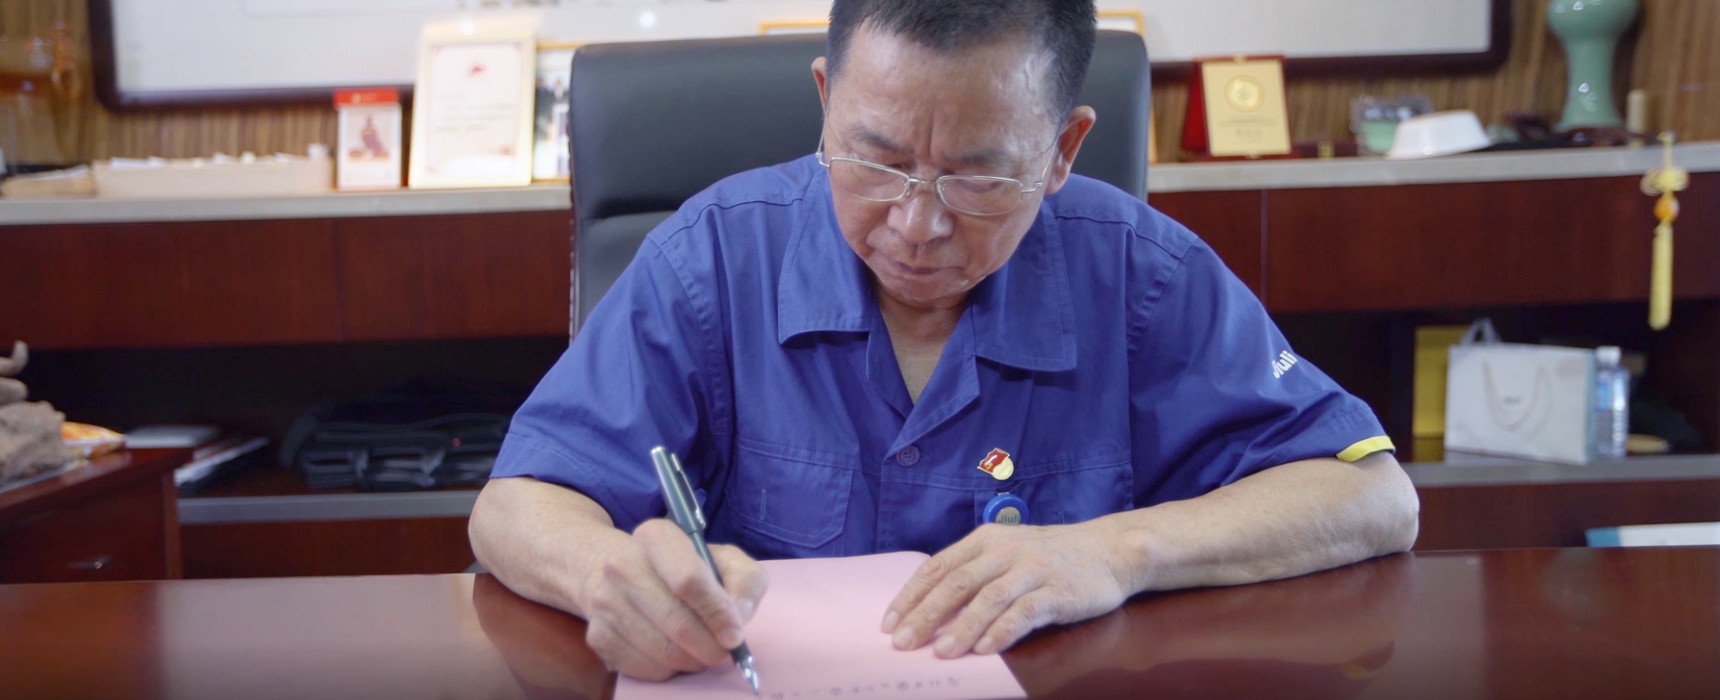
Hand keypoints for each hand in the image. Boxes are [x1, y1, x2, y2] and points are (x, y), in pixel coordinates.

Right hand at [580, 518, 768, 679]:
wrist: (625, 576)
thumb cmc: (685, 569)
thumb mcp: (724, 560)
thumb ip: (745, 581)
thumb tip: (739, 616)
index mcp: (656, 536)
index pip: (688, 580)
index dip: (717, 613)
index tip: (735, 635)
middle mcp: (622, 565)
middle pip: (676, 623)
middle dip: (709, 647)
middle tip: (723, 652)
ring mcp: (605, 601)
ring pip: (662, 651)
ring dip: (691, 661)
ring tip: (700, 651)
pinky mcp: (598, 635)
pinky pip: (643, 668)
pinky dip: (668, 670)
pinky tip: (673, 654)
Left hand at [881, 521, 1131, 657]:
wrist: (1109, 550)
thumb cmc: (1050, 557)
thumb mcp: (1007, 552)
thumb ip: (974, 573)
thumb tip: (930, 609)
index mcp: (986, 539)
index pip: (939, 567)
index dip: (911, 595)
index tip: (889, 622)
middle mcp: (1006, 551)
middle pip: (957, 583)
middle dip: (925, 614)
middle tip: (903, 642)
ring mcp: (1033, 570)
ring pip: (988, 599)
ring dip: (961, 627)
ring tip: (940, 652)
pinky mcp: (1058, 591)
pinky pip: (1024, 612)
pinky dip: (1002, 631)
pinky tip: (985, 650)